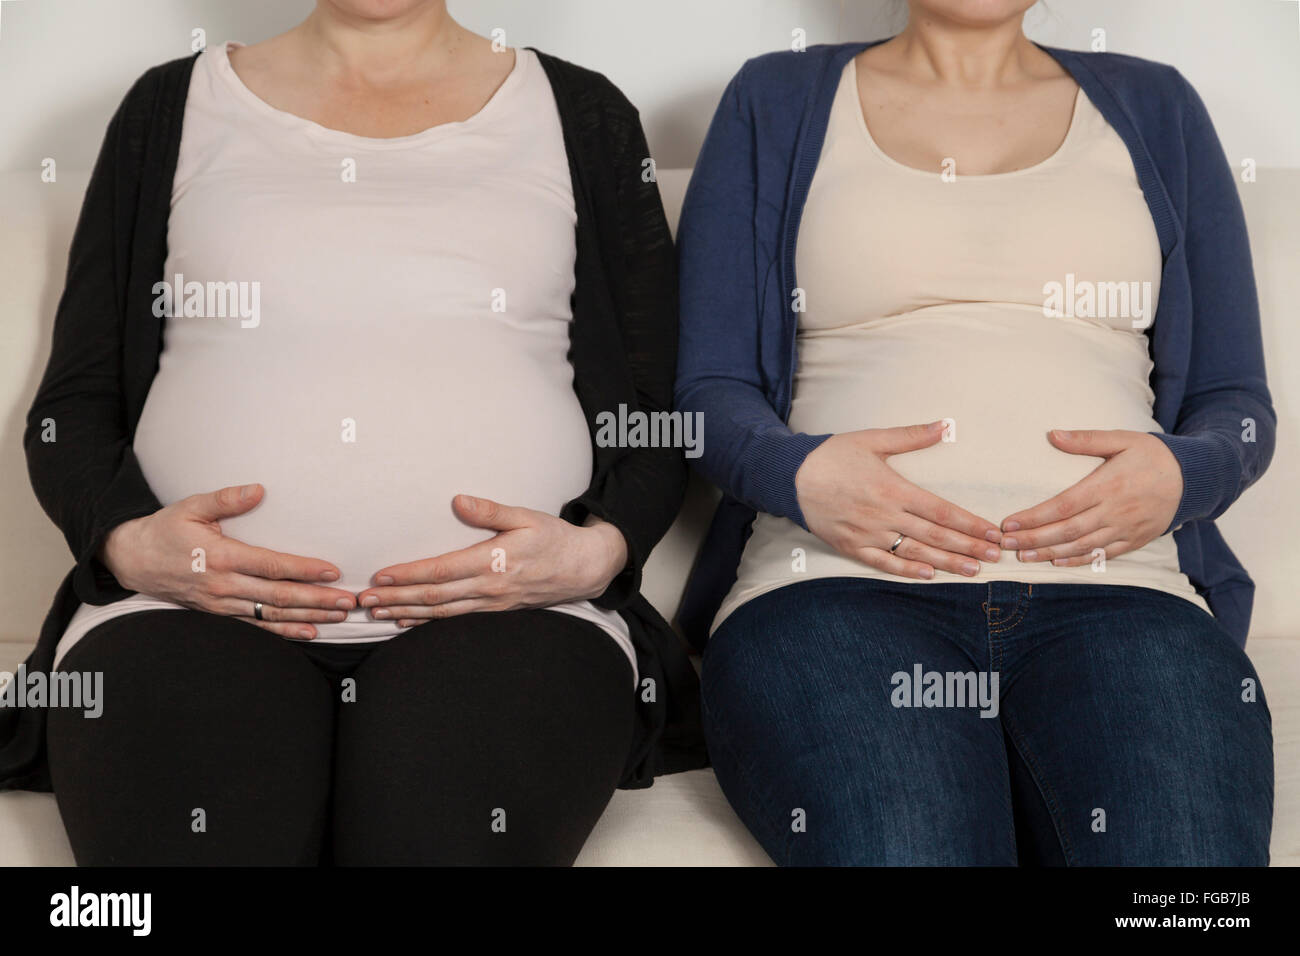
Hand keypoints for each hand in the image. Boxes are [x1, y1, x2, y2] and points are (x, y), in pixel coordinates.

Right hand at [99, 483, 356, 639]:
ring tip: (339, 617)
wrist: (132, 560)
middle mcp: (224, 585)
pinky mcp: (220, 613)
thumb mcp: (191, 507)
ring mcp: (222, 604)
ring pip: (272, 614)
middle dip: (317, 600)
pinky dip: (285, 631)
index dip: (304, 570)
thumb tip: (259, 490)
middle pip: (278, 596)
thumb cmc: (166, 530)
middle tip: (349, 602)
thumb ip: (226, 499)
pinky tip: (309, 632)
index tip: (332, 572)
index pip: (271, 566)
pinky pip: (257, 626)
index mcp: (221, 557)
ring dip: (308, 617)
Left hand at [357, 494, 628, 623]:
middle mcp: (489, 588)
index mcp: (493, 562)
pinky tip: (409, 621)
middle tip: (364, 600)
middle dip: (395, 598)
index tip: (380, 575)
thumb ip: (491, 511)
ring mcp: (492, 604)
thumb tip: (458, 501)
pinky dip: (428, 621)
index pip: (440, 571)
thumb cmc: (555, 538)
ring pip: (440, 612)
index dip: (407, 574)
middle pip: (433, 596)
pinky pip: (455, 618)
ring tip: (377, 612)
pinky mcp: (496, 611)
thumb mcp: (527, 517)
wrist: (584, 568)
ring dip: (406, 612)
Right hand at [794, 421, 1003, 578]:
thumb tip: (944, 425)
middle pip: (935, 535)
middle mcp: (884, 515)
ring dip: (946, 562)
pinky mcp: (851, 546)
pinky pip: (883, 563)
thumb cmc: (832, 455)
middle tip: (995, 556)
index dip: (970, 524)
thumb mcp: (872, 439)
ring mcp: (868, 533)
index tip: (992, 532)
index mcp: (893, 488)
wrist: (790, 476)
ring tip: (972, 570)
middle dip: (968, 546)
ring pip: (914, 552)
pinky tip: (928, 574)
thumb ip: (911, 436)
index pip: (941, 511)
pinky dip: (906, 570)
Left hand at [999, 429, 1182, 565]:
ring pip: (1082, 547)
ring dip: (1050, 554)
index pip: (1063, 506)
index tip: (1009, 523)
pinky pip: (1103, 555)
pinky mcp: (1135, 540)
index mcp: (1108, 485)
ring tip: (1024, 557)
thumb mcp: (1122, 439)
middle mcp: (1115, 511)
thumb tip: (1052, 434)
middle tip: (1006, 544)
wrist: (1194, 477)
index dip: (1034, 517)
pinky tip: (1056, 563)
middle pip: (1067, 531)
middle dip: (1034, 540)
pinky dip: (1078, 561)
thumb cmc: (1152, 455)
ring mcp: (1125, 529)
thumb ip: (1086, 440)